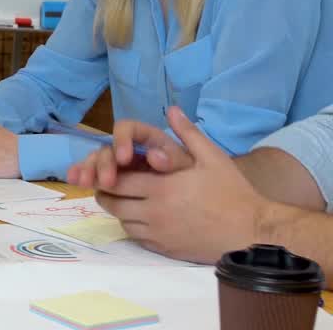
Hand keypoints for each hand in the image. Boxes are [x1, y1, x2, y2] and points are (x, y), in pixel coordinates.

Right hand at [68, 118, 193, 189]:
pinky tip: (74, 181)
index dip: (122, 140)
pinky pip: (94, 175)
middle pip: (109, 147)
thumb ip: (174, 158)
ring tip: (81, 182)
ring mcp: (120, 165)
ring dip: (88, 169)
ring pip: (97, 161)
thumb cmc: (200, 181)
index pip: (128, 129)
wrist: (203, 203)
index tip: (124, 159)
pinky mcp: (113, 180)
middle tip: (106, 182)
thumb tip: (153, 154)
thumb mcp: (197, 167)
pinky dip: (83, 176)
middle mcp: (131, 148)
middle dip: (104, 163)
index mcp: (149, 139)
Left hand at [91, 107, 265, 262]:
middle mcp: (154, 213)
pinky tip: (143, 217)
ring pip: (122, 222)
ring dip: (119, 210)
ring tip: (126, 199)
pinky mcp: (166, 249)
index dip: (108, 173)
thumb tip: (172, 110)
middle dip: (107, 191)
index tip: (111, 167)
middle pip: (112, 203)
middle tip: (111, 183)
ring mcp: (159, 234)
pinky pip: (138, 238)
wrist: (253, 233)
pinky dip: (134, 227)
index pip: (116, 181)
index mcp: (161, 188)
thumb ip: (188, 133)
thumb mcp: (213, 157)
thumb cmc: (233, 193)